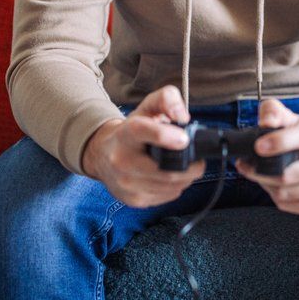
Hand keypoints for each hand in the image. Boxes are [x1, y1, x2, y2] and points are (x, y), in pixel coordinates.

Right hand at [81, 85, 206, 206]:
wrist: (102, 155)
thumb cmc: (129, 132)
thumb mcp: (146, 108)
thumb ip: (167, 99)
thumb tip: (183, 116)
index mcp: (125, 134)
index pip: (141, 131)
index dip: (164, 135)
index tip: (184, 138)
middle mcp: (121, 160)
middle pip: (166, 171)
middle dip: (190, 165)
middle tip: (196, 158)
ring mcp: (127, 184)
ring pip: (171, 186)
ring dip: (186, 177)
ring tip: (183, 166)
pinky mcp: (134, 200)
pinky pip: (168, 196)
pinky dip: (176, 187)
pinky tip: (170, 177)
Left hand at [234, 99, 298, 216]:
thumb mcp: (290, 117)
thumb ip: (273, 111)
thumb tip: (266, 122)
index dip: (280, 142)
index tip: (258, 146)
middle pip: (289, 175)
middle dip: (261, 171)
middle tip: (247, 165)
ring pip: (285, 193)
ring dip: (266, 184)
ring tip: (263, 174)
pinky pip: (289, 206)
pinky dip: (276, 198)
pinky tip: (276, 186)